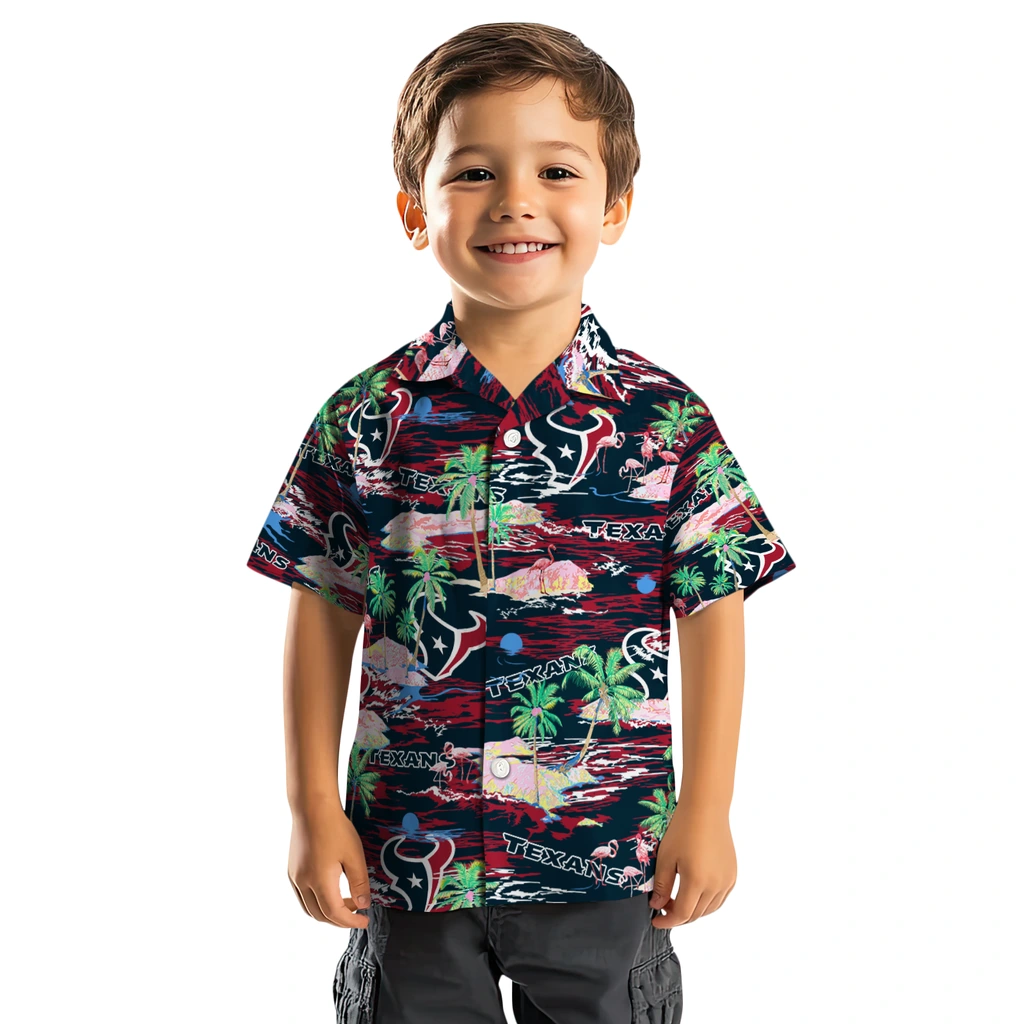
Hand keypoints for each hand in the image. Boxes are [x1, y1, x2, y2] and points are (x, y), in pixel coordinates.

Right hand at [287, 796, 371, 927]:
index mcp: (320, 882)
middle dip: (340, 919)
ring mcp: (295, 876)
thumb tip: (363, 904)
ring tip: (346, 902)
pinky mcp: (292, 869)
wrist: (312, 807)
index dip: (351, 921)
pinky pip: (302, 896)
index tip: (364, 921)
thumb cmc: (335, 828)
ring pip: (309, 908)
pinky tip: (330, 891)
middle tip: (358, 912)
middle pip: (321, 915)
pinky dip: (316, 902)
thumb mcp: (354, 855)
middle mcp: (303, 883)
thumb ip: (359, 883)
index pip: (335, 914)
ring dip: (327, 912)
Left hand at [648, 800, 736, 928]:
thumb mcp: (666, 858)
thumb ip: (662, 885)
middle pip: (696, 914)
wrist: (706, 809)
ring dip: (693, 910)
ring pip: (709, 909)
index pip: (682, 914)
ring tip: (677, 899)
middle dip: (678, 915)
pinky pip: (720, 898)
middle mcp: (716, 885)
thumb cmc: (682, 829)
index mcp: (697, 881)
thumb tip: (657, 906)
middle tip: (663, 906)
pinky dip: (707, 902)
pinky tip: (695, 892)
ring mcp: (727, 881)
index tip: (656, 920)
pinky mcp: (732, 874)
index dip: (668, 921)